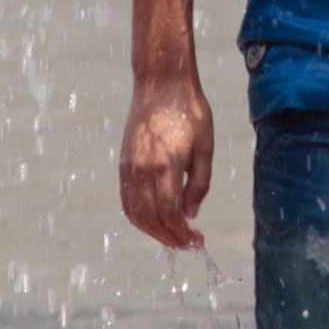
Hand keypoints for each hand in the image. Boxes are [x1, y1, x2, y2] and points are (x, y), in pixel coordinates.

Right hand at [119, 68, 212, 248]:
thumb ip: (199, 183)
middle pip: (150, 219)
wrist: (161, 83)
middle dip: (170, 238)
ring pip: (134, 214)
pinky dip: (138, 218)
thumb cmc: (189, 111)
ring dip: (153, 232)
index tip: (198, 241)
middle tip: (189, 244)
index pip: (170, 213)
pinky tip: (155, 221)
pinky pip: (126, 200)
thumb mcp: (205, 146)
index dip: (184, 233)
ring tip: (173, 237)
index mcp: (166, 164)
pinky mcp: (123, 163)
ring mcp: (129, 167)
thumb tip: (191, 214)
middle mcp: (142, 169)